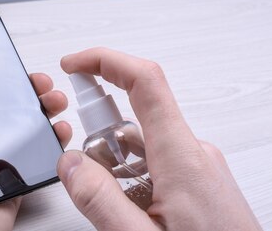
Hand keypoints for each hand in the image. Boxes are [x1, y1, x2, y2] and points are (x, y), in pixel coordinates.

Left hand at [0, 43, 71, 230]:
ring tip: (54, 103)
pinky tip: (56, 133)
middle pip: (4, 107)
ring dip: (44, 113)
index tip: (12, 63)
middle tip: (41, 85)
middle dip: (28, 91)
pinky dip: (51, 146)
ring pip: (24, 131)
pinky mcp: (7, 184)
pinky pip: (35, 161)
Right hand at [57, 47, 261, 230]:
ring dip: (117, 164)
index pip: (145, 81)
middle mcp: (194, 152)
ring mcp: (200, 166)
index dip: (105, 61)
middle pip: (136, 117)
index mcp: (182, 156)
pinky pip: (159, 162)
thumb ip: (100, 200)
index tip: (73, 64)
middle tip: (86, 174)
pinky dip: (135, 176)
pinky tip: (133, 211)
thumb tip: (69, 162)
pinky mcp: (202, 181)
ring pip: (145, 144)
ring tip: (117, 210)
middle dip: (101, 136)